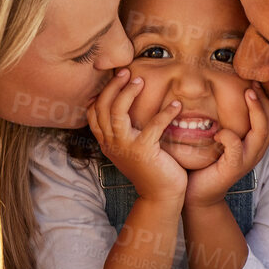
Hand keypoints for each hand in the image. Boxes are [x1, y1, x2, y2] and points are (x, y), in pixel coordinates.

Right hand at [86, 68, 186, 202]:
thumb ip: (126, 131)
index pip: (93, 113)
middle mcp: (111, 144)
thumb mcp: (132, 149)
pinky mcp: (143, 152)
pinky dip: (165, 113)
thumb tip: (127, 107)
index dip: (101, 93)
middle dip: (113, 86)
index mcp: (107, 142)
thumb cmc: (150, 169)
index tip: (115, 78)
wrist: (161, 196)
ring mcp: (125, 148)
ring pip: (117, 111)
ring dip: (128, 92)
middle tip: (126, 72)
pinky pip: (152, 125)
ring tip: (141, 81)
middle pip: (102, 107)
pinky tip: (176, 105)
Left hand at [184, 85, 268, 207]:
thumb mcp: (218, 138)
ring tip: (247, 94)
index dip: (266, 99)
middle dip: (264, 99)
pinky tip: (218, 132)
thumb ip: (224, 120)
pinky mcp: (234, 168)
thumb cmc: (205, 162)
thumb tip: (217, 91)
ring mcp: (247, 160)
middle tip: (253, 82)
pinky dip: (228, 136)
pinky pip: (237, 147)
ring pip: (262, 131)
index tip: (254, 80)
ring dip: (256, 110)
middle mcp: (256, 150)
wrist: (196, 193)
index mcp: (254, 142)